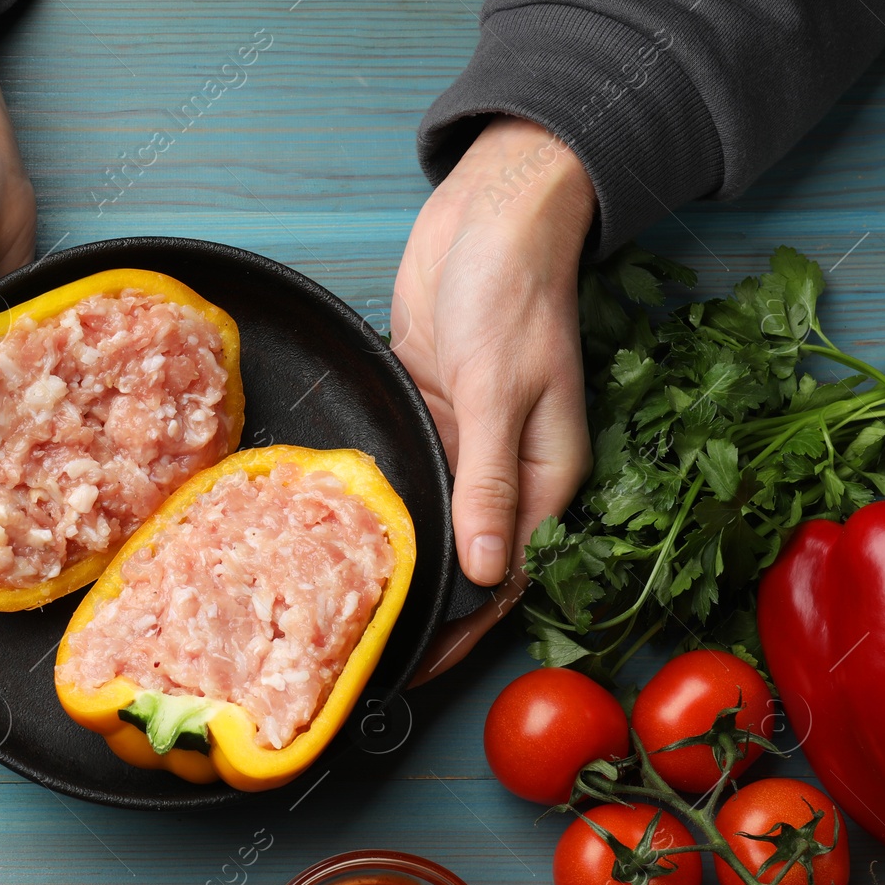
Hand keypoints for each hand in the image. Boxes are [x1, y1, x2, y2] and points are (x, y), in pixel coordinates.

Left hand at [390, 116, 595, 682]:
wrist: (490, 215)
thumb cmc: (511, 292)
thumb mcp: (499, 389)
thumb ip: (490, 481)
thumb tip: (487, 571)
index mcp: (543, 476)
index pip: (506, 576)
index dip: (465, 627)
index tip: (419, 668)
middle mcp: (504, 472)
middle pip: (465, 559)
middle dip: (426, 606)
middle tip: (364, 652)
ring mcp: (463, 444)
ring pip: (431, 522)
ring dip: (398, 561)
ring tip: (343, 609)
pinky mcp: (428, 415)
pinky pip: (406, 477)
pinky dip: (382, 507)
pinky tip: (341, 537)